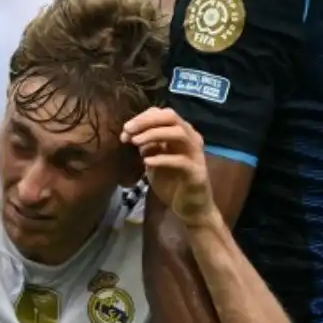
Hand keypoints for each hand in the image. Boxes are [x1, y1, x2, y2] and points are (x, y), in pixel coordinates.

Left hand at [122, 108, 216, 227]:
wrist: (190, 207)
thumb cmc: (173, 182)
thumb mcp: (155, 160)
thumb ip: (147, 146)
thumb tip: (131, 134)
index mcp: (182, 133)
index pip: (163, 114)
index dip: (143, 118)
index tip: (125, 129)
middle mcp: (192, 138)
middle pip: (171, 117)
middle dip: (147, 121)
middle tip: (128, 130)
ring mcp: (196, 154)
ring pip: (178, 133)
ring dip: (154, 134)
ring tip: (136, 143)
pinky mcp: (197, 172)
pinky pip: (180, 161)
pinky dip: (162, 158)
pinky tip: (147, 162)